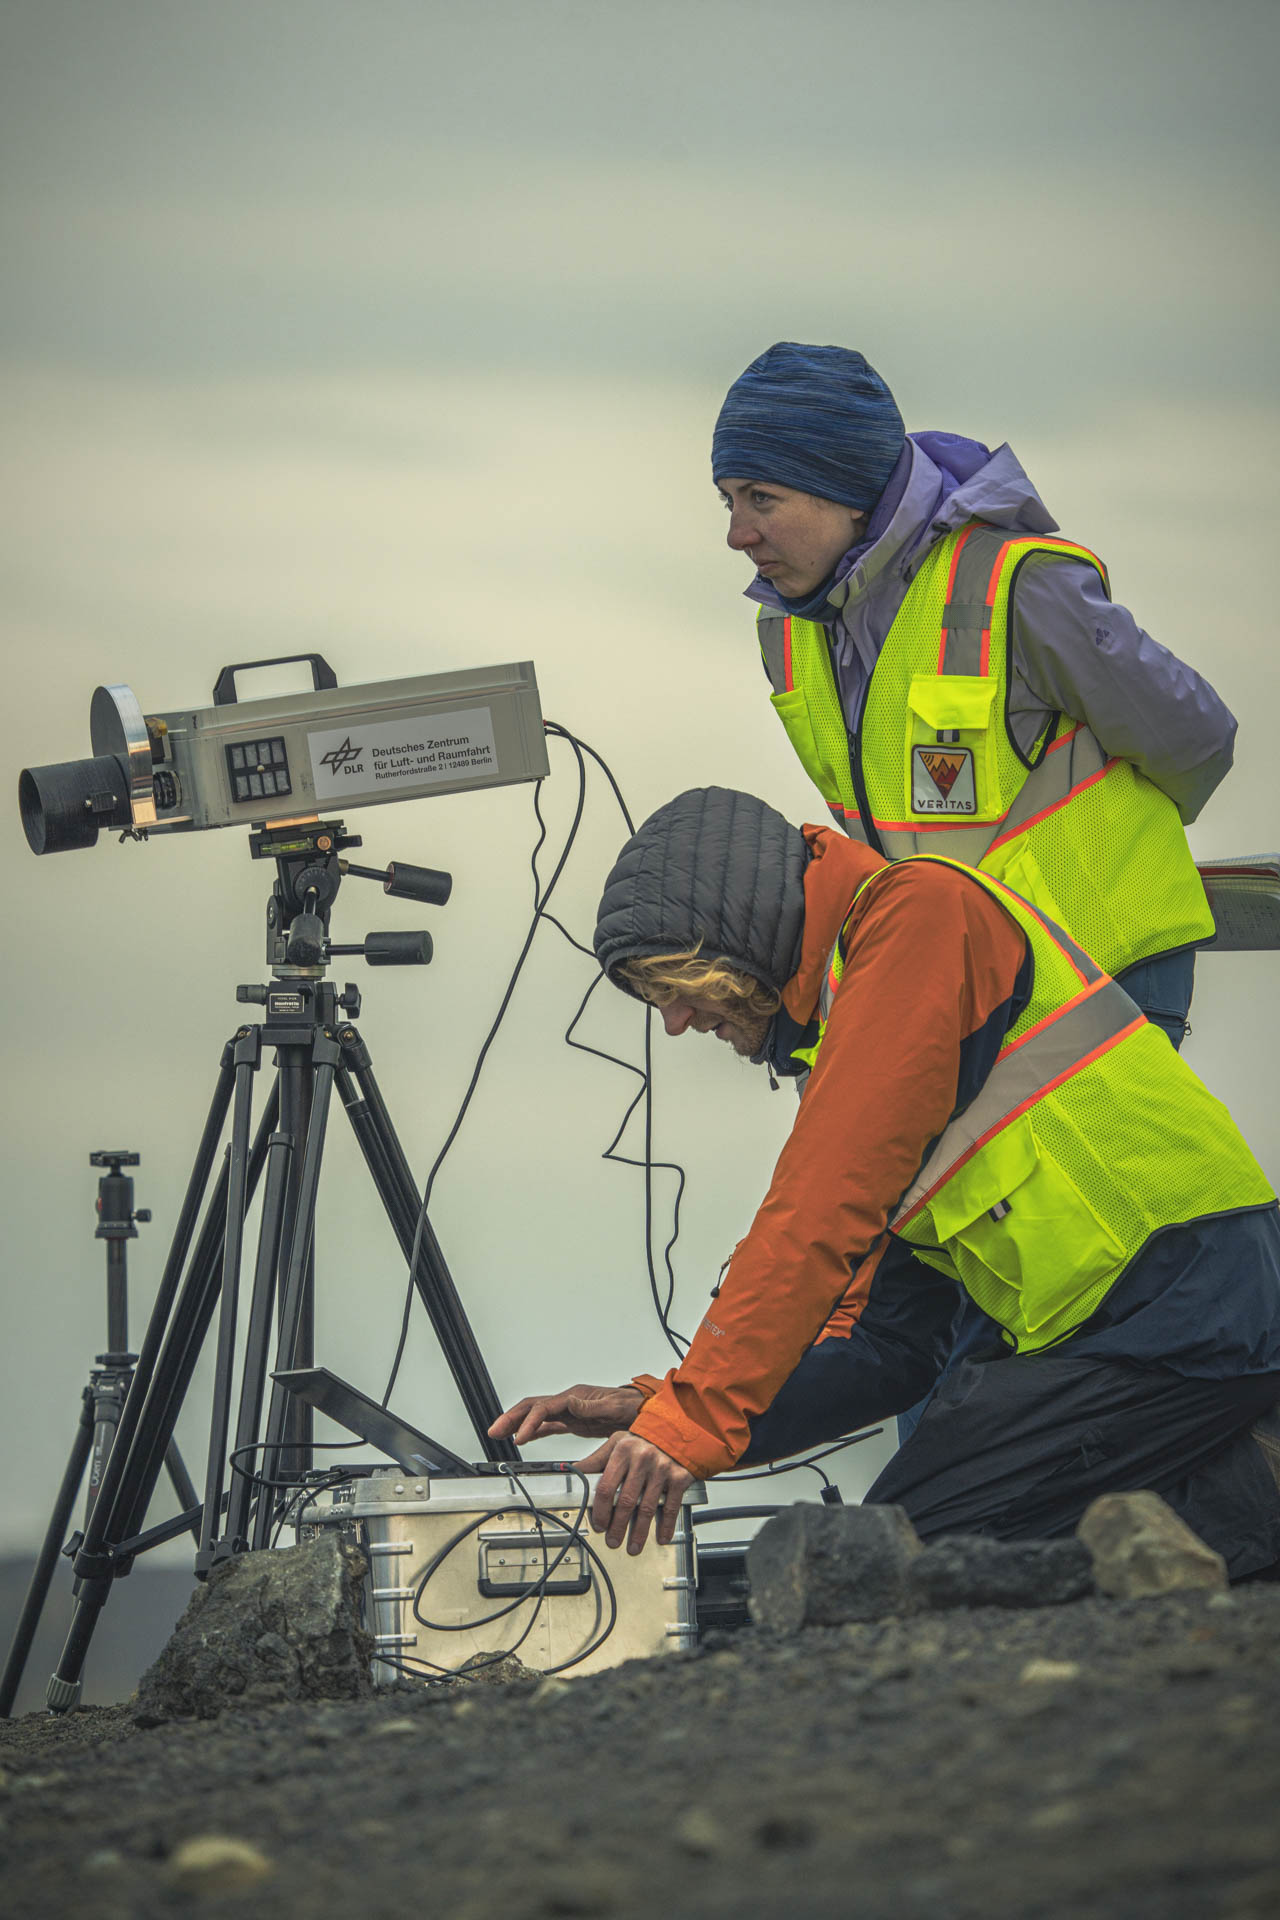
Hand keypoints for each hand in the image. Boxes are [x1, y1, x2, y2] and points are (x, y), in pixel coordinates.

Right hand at [487, 1383, 644, 1447]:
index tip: (518, 1438)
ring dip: (516, 1424)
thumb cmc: (632, 1406)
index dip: (529, 1422)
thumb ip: (592, 1406)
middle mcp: (568, 1401)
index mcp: (575, 1397)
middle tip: (494, 1431)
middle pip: (532, 1407)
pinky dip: (531, 1431)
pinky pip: (547, 1426)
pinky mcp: (572, 1422)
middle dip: (511, 1418)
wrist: (643, 1410)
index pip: (543, 1408)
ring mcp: (569, 1411)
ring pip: (535, 1415)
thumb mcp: (615, 1407)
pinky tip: (520, 1439)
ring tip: (497, 1434)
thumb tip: (570, 1402)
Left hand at [577, 1430, 693, 1554]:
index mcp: (623, 1451)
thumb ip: (597, 1460)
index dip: (600, 1510)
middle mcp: (642, 1459)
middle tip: (612, 1541)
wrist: (677, 1428)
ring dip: (640, 1532)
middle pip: (626, 1501)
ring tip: (633, 1547)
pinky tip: (662, 1537)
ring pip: (647, 1508)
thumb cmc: (643, 1438)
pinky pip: (671, 1506)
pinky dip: (666, 1525)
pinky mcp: (679, 1477)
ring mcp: (662, 1469)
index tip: (598, 1524)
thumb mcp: (617, 1442)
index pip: (606, 1487)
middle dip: (618, 1526)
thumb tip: (573, 1471)